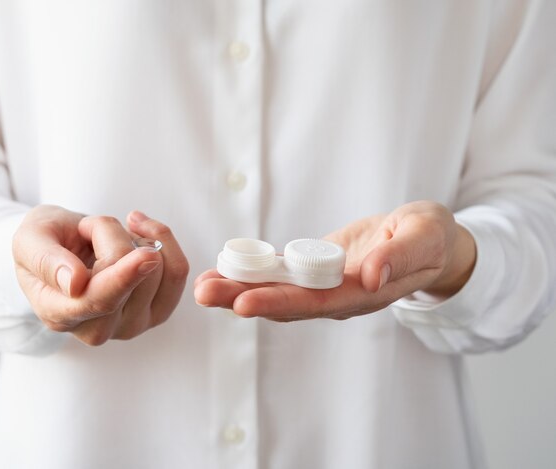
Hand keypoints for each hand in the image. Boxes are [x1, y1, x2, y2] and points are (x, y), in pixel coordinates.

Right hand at [13, 205, 188, 344]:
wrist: (62, 249)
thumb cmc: (45, 243)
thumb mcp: (30, 239)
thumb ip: (45, 260)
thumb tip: (74, 284)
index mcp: (59, 315)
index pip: (98, 301)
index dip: (123, 277)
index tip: (146, 255)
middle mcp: (97, 330)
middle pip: (132, 279)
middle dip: (114, 236)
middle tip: (88, 226)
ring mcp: (130, 325)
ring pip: (158, 272)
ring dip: (135, 238)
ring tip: (107, 237)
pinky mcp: (157, 312)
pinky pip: (177, 273)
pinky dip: (163, 243)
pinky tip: (138, 234)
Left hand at [194, 201, 475, 320]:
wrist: (426, 240)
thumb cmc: (430, 237)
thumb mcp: (426, 236)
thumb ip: (402, 256)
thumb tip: (372, 276)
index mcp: (365, 293)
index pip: (318, 303)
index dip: (280, 303)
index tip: (243, 302)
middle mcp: (340, 297)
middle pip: (287, 303)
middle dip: (243, 299)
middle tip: (204, 293)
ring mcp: (326, 286)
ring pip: (279, 293)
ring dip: (239, 290)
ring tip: (203, 286)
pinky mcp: (316, 271)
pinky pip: (282, 275)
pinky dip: (253, 274)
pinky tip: (224, 271)